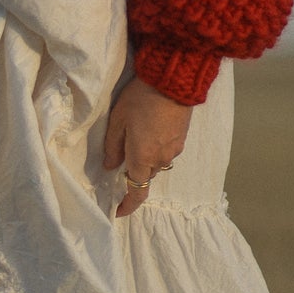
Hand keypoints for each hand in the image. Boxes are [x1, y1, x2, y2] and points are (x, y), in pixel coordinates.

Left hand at [103, 77, 192, 218]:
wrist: (172, 81)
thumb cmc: (140, 99)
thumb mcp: (118, 120)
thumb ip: (113, 147)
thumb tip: (111, 167)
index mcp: (142, 158)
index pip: (137, 192)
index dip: (127, 205)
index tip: (117, 210)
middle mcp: (161, 159)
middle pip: (145, 175)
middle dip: (134, 171)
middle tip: (122, 154)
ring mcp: (174, 149)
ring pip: (156, 163)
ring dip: (146, 158)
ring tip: (136, 136)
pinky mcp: (182, 138)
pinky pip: (166, 152)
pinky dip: (156, 148)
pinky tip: (150, 129)